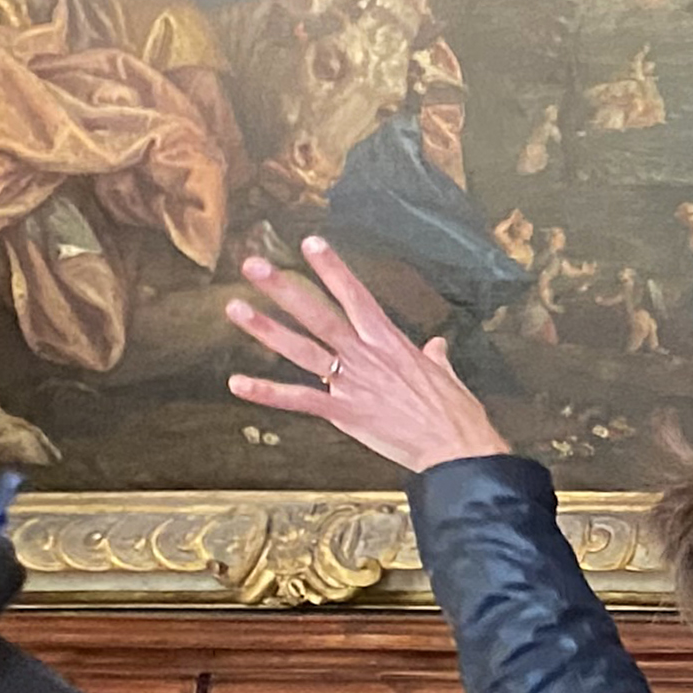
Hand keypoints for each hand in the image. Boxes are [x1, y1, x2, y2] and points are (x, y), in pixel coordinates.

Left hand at [224, 235, 511, 473]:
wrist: (457, 448)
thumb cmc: (456, 413)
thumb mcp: (448, 376)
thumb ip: (436, 357)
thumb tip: (437, 345)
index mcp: (391, 342)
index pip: (357, 296)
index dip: (333, 269)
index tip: (311, 243)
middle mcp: (367, 356)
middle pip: (320, 314)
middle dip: (286, 288)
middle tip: (254, 265)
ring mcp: (353, 384)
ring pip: (303, 349)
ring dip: (267, 329)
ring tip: (236, 308)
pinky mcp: (345, 413)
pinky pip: (301, 400)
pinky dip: (268, 392)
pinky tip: (238, 383)